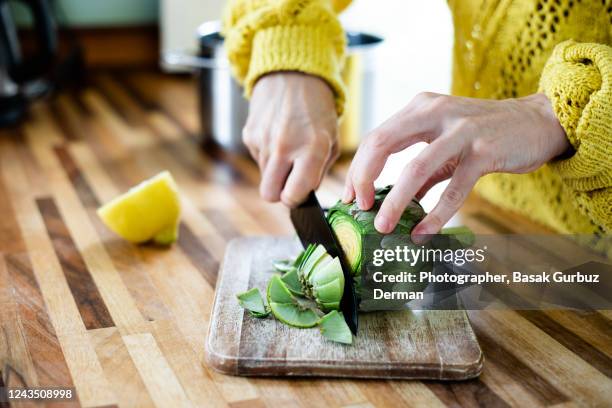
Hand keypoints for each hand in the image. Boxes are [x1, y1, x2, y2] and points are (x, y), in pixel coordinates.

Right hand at [244, 72, 338, 205]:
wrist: (293, 75)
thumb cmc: (317, 111)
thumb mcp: (331, 141)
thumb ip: (319, 171)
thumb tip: (303, 194)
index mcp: (312, 149)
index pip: (292, 195)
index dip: (295, 199)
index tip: (299, 192)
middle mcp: (285, 147)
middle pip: (269, 195)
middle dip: (278, 193)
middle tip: (289, 180)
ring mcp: (264, 140)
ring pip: (263, 177)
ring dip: (275, 170)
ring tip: (288, 148)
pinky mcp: (249, 134)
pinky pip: (257, 158)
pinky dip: (267, 154)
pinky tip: (277, 136)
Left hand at [343, 92, 568, 240]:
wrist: (538, 122)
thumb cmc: (485, 134)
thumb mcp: (445, 145)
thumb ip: (421, 172)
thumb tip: (392, 203)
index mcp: (420, 108)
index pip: (376, 137)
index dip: (358, 169)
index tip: (351, 196)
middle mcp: (435, 112)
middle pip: (382, 144)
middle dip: (363, 179)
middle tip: (359, 208)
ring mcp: (461, 130)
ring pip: (415, 169)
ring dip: (394, 202)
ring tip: (384, 226)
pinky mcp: (484, 152)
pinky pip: (453, 189)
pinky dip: (435, 214)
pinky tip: (423, 232)